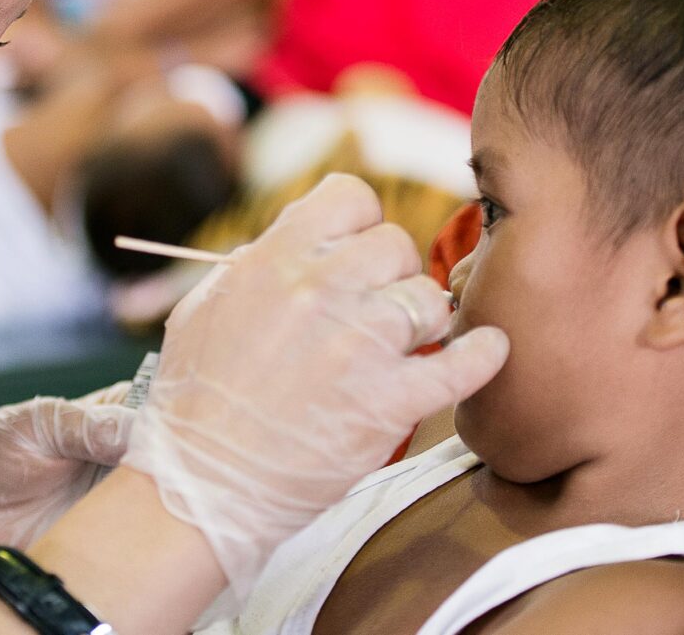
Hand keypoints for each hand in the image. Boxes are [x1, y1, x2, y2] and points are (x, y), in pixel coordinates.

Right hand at [123, 173, 509, 608]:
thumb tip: (301, 242)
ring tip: (402, 344)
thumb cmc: (194, 398)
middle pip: (396, 245)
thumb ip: (257, 263)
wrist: (201, 485)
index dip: (357, 223)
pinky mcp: (390, 403)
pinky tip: (490, 350)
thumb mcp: (206, 305)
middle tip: (374, 307)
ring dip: (419, 320)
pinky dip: (482, 357)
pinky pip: (461, 364)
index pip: (350, 198)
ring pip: (428, 299)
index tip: (353, 252)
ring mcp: (360, 346)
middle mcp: (322, 290)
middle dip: (388, 274)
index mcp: (275, 259)